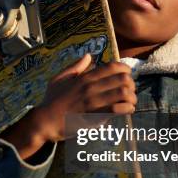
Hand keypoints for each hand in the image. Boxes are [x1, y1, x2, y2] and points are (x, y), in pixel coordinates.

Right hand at [1, 54, 136, 159]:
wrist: (45, 122)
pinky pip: (117, 109)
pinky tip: (128, 110)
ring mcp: (93, 102)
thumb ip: (75, 67)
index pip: (113, 67)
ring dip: (132, 97)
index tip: (127, 75)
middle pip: (123, 79)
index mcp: (85, 77)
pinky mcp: (95, 116)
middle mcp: (91, 87)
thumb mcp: (59, 78)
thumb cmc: (52, 100)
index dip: (125, 69)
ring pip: (123, 93)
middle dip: (132, 84)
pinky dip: (127, 109)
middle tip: (130, 90)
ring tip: (131, 101)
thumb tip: (88, 56)